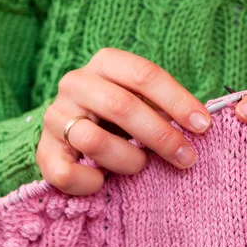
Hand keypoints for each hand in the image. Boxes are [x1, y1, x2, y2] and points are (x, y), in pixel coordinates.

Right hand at [37, 48, 211, 195]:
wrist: (71, 128)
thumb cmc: (121, 115)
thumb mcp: (143, 100)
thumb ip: (166, 109)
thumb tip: (201, 127)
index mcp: (106, 63)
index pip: (145, 75)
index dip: (178, 101)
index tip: (203, 126)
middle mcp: (77, 83)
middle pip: (122, 107)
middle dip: (161, 136)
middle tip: (187, 158)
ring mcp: (56, 115)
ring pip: (94, 140)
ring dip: (128, 160)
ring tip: (140, 166)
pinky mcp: (43, 149)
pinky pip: (66, 174)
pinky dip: (91, 183)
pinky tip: (102, 182)